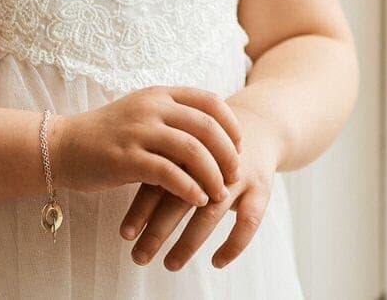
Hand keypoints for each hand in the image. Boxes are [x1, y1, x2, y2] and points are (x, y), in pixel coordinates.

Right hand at [54, 86, 242, 208]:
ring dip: (212, 175)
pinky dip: (189, 188)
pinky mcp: (126, 158)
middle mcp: (152, 108)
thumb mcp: (142, 114)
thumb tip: (213, 134)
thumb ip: (172, 117)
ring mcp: (138, 131)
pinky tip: (197, 200)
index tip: (238, 146)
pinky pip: (169, 174)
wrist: (62, 146)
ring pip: (192, 150)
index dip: (231, 125)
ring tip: (220, 193)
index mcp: (160, 95)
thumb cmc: (108, 135)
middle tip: (235, 174)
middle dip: (227, 153)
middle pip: (207, 126)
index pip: (210, 102)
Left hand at [120, 102, 282, 271]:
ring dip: (189, 240)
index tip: (125, 235)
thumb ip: (159, 173)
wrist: (261, 122)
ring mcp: (237, 175)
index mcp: (186, 150)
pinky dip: (234, 244)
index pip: (159, 181)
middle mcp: (211, 162)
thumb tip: (125, 213)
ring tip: (171, 264)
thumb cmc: (210, 146)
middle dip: (158, 230)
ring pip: (212, 210)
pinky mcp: (261, 187)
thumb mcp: (185, 151)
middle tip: (139, 257)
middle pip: (181, 196)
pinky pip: (250, 220)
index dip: (141, 209)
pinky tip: (217, 262)